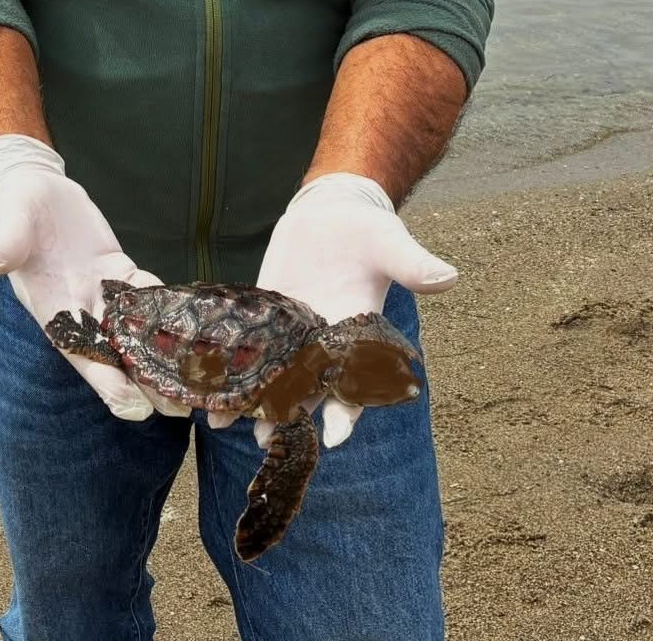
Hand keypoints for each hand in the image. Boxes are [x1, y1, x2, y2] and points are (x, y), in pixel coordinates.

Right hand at [0, 134, 189, 420]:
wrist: (32, 189)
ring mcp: (101, 292)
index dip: (107, 383)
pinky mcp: (118, 271)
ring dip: (163, 354)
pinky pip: (146, 294)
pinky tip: (196, 321)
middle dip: (146, 382)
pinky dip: (168, 308)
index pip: (82, 355)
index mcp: (51, 309)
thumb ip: (6, 245)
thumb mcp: (10, 222)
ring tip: (196, 377)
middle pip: (116, 355)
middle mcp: (79, 309)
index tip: (135, 406)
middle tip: (181, 407)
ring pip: (136, 331)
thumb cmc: (16, 207)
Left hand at [210, 173, 456, 446]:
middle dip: (288, 415)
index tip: (335, 437)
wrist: (333, 212)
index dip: (348, 410)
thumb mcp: (391, 243)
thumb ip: (413, 264)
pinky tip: (203, 382)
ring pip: (272, 374)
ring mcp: (292, 332)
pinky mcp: (265, 315)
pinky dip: (229, 365)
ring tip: (223, 422)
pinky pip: (246, 346)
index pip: (356, 382)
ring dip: (251, 398)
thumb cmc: (368, 228)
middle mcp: (324, 341)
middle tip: (265, 440)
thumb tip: (449, 276)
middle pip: (308, 389)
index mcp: (357, 333)